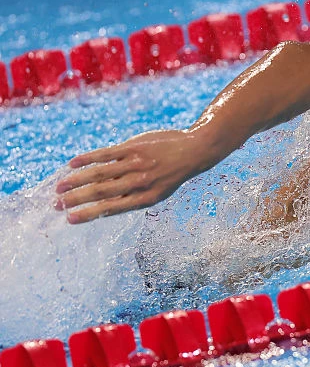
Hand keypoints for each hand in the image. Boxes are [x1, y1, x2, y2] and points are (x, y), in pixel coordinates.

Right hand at [54, 129, 210, 223]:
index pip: (112, 208)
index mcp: (146, 198)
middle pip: (102, 193)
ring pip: (100, 174)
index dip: (89, 214)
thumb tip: (103, 202)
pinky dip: (88, 159)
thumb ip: (132, 195)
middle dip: (77, 200)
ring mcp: (137, 164)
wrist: (194, 150)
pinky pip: (106, 154)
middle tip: (57, 205)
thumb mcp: (157, 190)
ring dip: (76, 181)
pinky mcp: (134, 148)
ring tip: (59, 187)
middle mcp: (140, 183)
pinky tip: (72, 164)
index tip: (70, 219)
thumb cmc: (172, 173)